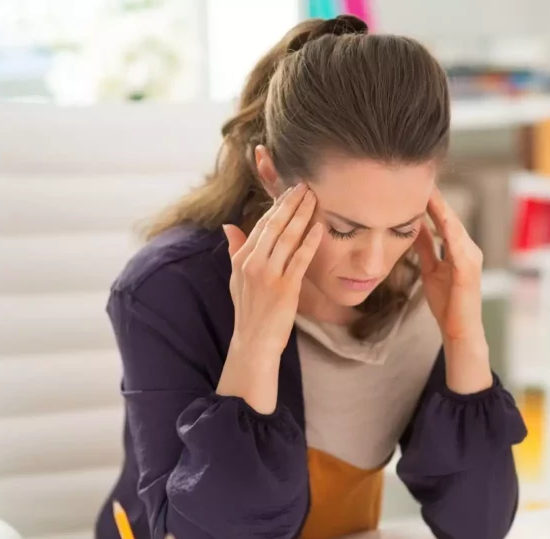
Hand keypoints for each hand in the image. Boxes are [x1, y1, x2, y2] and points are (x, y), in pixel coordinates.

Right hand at [217, 183, 322, 412]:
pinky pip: (299, 259)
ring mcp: (269, 275)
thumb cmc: (249, 311)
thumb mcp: (236, 279)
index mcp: (242, 259)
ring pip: (287, 238)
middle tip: (306, 185)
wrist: (254, 342)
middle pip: (275, 226)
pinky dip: (310, 242)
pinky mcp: (285, 288)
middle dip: (291, 203)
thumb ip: (235, 250)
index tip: (290, 190)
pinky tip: (320, 227)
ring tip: (315, 198)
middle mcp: (253, 264)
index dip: (277, 205)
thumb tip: (229, 226)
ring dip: (302, 215)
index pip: (262, 225)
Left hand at [415, 187, 492, 393]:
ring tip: (429, 191)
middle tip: (422, 178)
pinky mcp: (468, 270)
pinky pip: (458, 246)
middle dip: (437, 199)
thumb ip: (425, 248)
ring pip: (455, 227)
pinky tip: (441, 218)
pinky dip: (450, 231)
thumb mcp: (430, 269)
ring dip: (442, 209)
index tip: (415, 184)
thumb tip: (413, 227)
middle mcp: (468, 249)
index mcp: (458, 249)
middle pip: (450, 218)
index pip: (443, 220)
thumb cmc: (446, 303)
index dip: (431, 203)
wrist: (458, 330)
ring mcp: (471, 258)